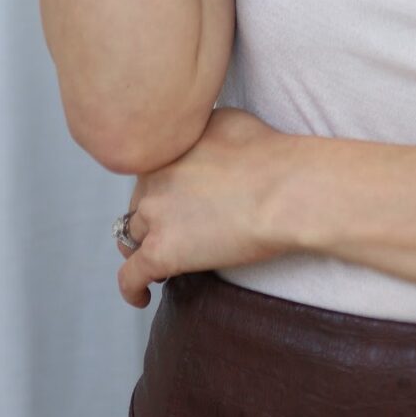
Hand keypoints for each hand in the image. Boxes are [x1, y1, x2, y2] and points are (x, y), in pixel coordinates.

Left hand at [114, 106, 298, 308]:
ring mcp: (154, 214)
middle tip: (174, 231)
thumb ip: (200, 131)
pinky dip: (132, 288)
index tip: (176, 201)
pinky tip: (143, 295)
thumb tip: (198, 142)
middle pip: (140, 201)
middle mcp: (153, 176)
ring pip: (131, 236)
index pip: (151, 171)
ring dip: (143, 247)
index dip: (164, 189)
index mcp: (169, 146)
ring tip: (160, 261)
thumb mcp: (228, 120)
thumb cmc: (271, 155)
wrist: (285, 189)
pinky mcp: (160, 252)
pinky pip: (130, 276)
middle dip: (154, 216)